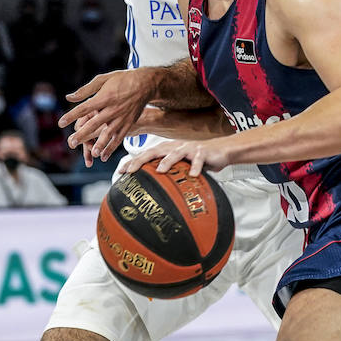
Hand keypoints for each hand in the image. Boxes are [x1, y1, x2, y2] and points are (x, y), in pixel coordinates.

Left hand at [60, 69, 154, 162]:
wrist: (146, 84)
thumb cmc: (122, 79)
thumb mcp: (103, 79)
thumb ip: (85, 90)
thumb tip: (69, 97)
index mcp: (105, 97)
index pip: (85, 108)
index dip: (72, 115)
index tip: (61, 123)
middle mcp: (112, 109)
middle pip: (95, 124)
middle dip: (82, 134)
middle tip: (71, 143)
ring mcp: (121, 117)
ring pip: (108, 134)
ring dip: (100, 144)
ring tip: (92, 153)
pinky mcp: (128, 123)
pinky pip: (119, 138)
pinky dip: (111, 148)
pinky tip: (103, 156)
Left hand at [117, 138, 231, 178]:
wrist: (221, 151)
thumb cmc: (197, 161)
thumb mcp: (180, 168)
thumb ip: (168, 176)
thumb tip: (153, 193)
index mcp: (166, 150)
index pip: (145, 155)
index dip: (132, 162)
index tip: (120, 173)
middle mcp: (174, 147)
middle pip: (154, 151)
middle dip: (140, 160)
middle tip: (130, 170)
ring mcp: (188, 148)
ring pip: (175, 153)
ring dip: (166, 161)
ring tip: (159, 171)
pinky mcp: (202, 152)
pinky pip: (198, 159)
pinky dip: (195, 167)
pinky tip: (192, 175)